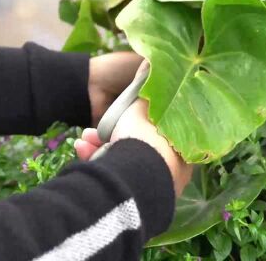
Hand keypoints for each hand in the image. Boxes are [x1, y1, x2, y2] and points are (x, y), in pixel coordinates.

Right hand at [77, 64, 192, 195]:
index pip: (163, 130)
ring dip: (99, 148)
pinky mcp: (135, 201)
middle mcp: (172, 173)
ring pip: (124, 161)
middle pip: (138, 146)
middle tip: (91, 131)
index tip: (120, 112)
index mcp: (183, 150)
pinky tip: (82, 153)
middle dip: (110, 134)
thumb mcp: (144, 109)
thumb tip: (152, 64)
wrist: (132, 180)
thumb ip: (147, 93)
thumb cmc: (145, 140)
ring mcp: (154, 188)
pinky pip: (117, 176)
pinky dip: (99, 164)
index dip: (138, 118)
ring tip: (83, 141)